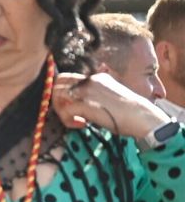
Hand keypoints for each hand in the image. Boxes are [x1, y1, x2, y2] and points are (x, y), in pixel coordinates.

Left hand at [54, 72, 169, 137]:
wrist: (144, 118)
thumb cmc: (131, 113)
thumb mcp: (111, 96)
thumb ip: (95, 95)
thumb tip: (78, 105)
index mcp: (97, 76)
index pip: (69, 77)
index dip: (65, 92)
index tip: (72, 106)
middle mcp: (90, 80)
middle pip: (58, 82)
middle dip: (57, 99)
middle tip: (69, 113)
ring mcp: (87, 90)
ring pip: (57, 94)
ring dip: (61, 110)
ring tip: (76, 121)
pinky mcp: (85, 103)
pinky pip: (64, 110)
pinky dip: (67, 120)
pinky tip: (82, 125)